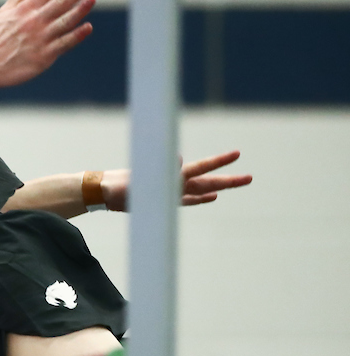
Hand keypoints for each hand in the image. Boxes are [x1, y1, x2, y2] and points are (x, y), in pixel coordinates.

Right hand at [0, 0, 99, 89]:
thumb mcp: (5, 12)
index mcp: (25, 8)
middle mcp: (34, 21)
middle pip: (62, 1)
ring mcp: (40, 38)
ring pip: (66, 20)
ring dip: (80, 9)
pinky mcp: (44, 56)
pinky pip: (64, 44)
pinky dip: (77, 35)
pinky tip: (88, 27)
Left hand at [100, 150, 252, 211]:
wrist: (104, 192)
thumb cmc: (120, 185)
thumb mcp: (141, 178)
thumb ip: (161, 169)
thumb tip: (180, 158)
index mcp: (172, 175)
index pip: (202, 167)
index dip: (219, 162)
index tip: (237, 154)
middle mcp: (175, 182)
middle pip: (208, 181)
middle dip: (229, 180)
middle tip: (250, 177)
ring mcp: (171, 191)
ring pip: (201, 190)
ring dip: (219, 188)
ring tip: (238, 183)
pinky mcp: (164, 201)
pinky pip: (187, 200)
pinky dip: (200, 199)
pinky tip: (213, 198)